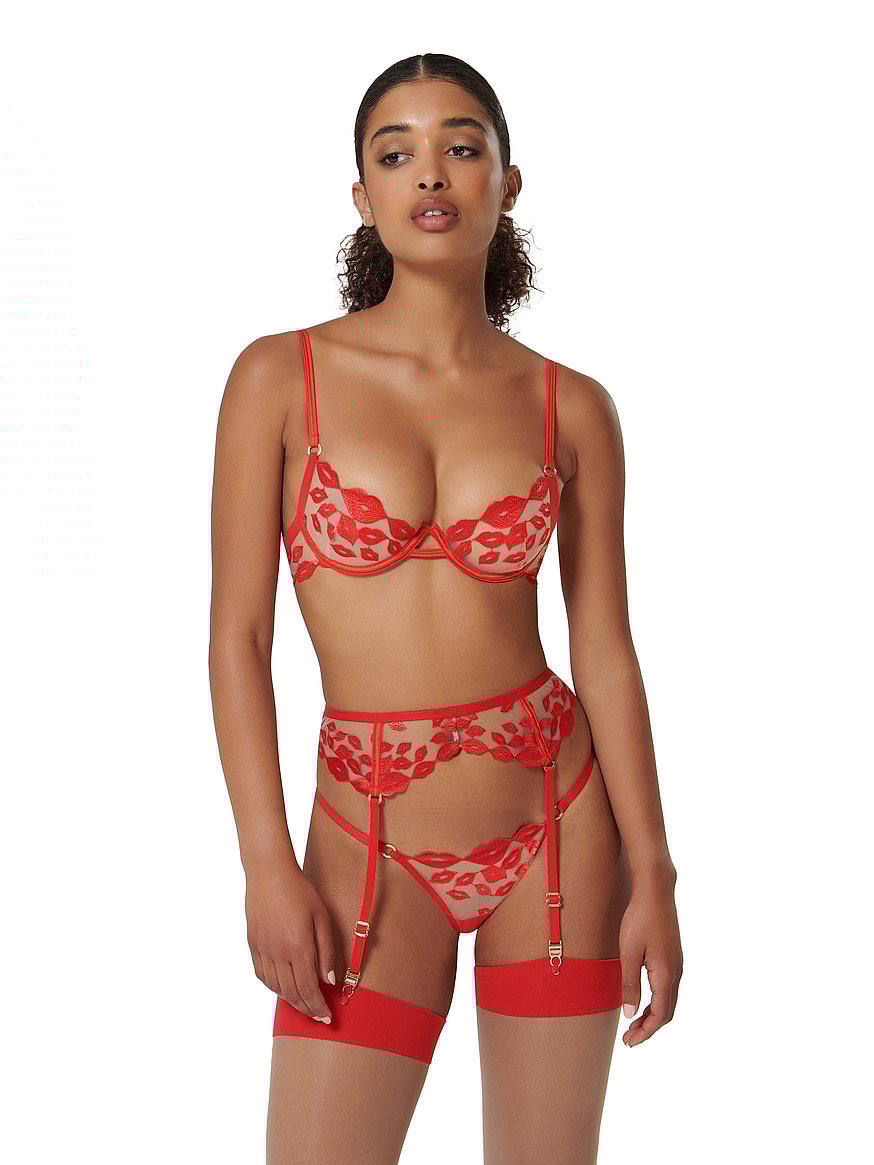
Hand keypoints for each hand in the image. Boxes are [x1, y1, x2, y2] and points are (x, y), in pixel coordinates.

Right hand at [245, 850, 336, 1023]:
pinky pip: (262, 975)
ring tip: (304, 1004)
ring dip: (291, 1000)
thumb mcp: (322, 918)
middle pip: (292, 993)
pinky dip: (274, 987)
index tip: (327, 1017)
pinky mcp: (253, 945)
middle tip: (318, 1016)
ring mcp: (263, 950)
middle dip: (306, 1009)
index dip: (318, 1007)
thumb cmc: (300, 891)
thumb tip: (329, 980)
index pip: (308, 989)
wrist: (269, 873)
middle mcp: (278, 953)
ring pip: (276, 987)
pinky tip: (283, 987)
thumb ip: (326, 951)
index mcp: (298, 947)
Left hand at [619, 870, 682, 1046]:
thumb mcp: (628, 952)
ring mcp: (677, 964)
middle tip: (629, 1038)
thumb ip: (629, 984)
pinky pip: (668, 988)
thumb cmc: (639, 919)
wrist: (655, 891)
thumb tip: (630, 1015)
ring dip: (652, 1015)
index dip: (645, 1032)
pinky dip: (657, 1001)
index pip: (659, 1015)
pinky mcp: (673, 957)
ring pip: (668, 1001)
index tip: (629, 1042)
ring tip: (634, 1023)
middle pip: (667, 1012)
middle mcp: (676, 972)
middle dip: (649, 1028)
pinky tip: (643, 999)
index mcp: (666, 974)